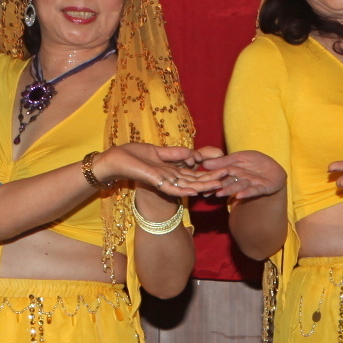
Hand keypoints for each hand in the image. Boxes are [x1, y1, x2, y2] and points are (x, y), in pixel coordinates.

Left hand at [97, 142, 213, 199]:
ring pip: (186, 186)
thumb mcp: (158, 151)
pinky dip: (182, 190)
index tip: (224, 170)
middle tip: (228, 178)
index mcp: (170, 171)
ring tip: (218, 185)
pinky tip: (194, 191)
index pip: (193, 174)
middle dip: (210, 180)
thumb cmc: (132, 155)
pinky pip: (170, 188)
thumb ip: (175, 154)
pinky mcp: (154, 181)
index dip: (208, 173)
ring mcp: (162, 181)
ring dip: (202, 186)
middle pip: (194, 181)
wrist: (114, 160)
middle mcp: (169, 178)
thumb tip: (191, 155)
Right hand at [189, 148, 283, 203]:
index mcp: (235, 171)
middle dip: (218, 187)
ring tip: (219, 193)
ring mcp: (252, 184)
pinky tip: (240, 195)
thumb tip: (205, 163)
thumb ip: (225, 160)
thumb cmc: (257, 162)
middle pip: (228, 182)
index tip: (200, 183)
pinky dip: (247, 193)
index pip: (222, 174)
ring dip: (229, 190)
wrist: (276, 168)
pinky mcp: (263, 188)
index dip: (212, 178)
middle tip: (206, 192)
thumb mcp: (240, 157)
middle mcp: (241, 179)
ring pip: (238, 187)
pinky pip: (254, 190)